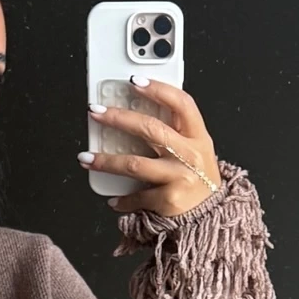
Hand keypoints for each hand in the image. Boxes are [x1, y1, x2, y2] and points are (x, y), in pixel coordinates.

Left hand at [79, 77, 222, 217]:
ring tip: (86, 158)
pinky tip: (113, 198)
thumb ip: (175, 131)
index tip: (134, 81)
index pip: (181, 104)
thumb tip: (137, 111)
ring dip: (106, 161)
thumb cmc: (199, 178)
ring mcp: (179, 177)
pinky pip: (138, 195)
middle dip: (118, 118)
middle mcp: (190, 154)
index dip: (158, 89)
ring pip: (135, 164)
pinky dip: (122, 198)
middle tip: (96, 112)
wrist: (212, 216)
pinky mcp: (169, 199)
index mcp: (198, 136)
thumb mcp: (197, 149)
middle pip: (151, 129)